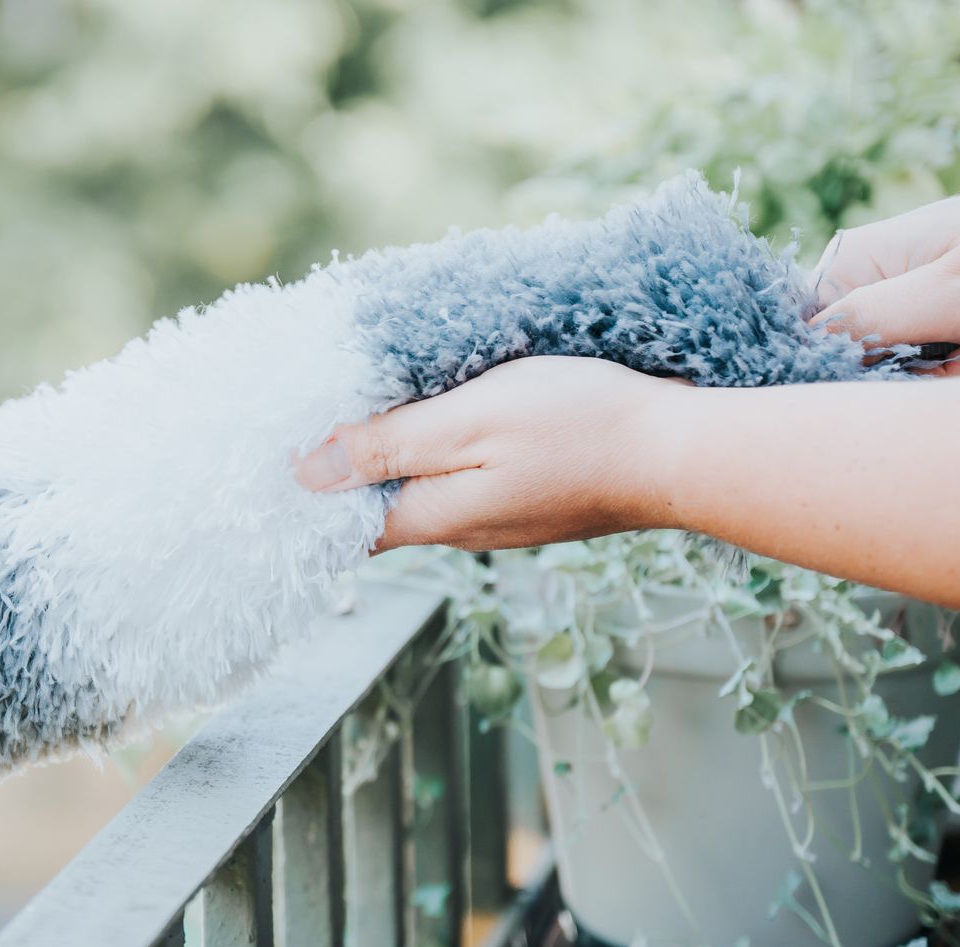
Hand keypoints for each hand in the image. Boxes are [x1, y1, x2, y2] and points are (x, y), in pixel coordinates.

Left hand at [295, 357, 684, 551]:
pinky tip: (444, 414)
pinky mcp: (531, 499)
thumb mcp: (471, 420)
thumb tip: (306, 473)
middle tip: (321, 412)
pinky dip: (440, 452)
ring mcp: (501, 519)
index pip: (345, 526)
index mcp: (435, 515)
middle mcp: (462, 530)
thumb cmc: (579, 426)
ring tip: (373, 403)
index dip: (309, 495)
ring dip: (394, 455)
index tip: (278, 454)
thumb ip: (388, 444)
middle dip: (347, 470)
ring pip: (424, 490)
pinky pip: (466, 481)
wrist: (681, 453)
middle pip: (381, 507)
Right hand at [812, 160, 959, 374]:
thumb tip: (797, 348)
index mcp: (857, 264)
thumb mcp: (954, 291)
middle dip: (902, 383)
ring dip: (942, 388)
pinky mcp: (954, 341)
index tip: (882, 378)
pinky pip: (938, 386)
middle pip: (851, 368)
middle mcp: (879, 290)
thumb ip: (869, 320)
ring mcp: (918, 317)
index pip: (804, 334)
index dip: (829, 369)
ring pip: (898, 385)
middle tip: (955, 365)